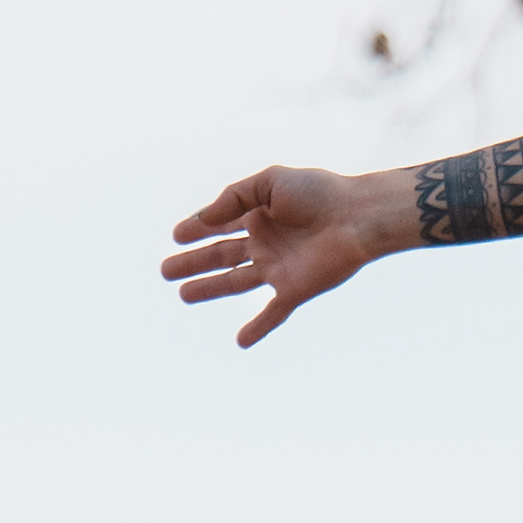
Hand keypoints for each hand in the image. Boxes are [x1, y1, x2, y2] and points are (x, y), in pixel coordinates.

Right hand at [161, 159, 397, 349]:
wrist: (358, 216)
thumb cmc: (319, 193)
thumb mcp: (270, 182)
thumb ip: (234, 197)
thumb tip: (204, 218)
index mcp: (261, 214)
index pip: (222, 224)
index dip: (198, 229)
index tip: (177, 235)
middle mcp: (267, 242)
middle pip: (222, 255)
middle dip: (194, 262)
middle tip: (165, 270)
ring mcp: (279, 267)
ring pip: (236, 282)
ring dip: (210, 288)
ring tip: (182, 294)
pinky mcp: (294, 288)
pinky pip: (273, 313)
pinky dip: (258, 328)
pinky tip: (241, 341)